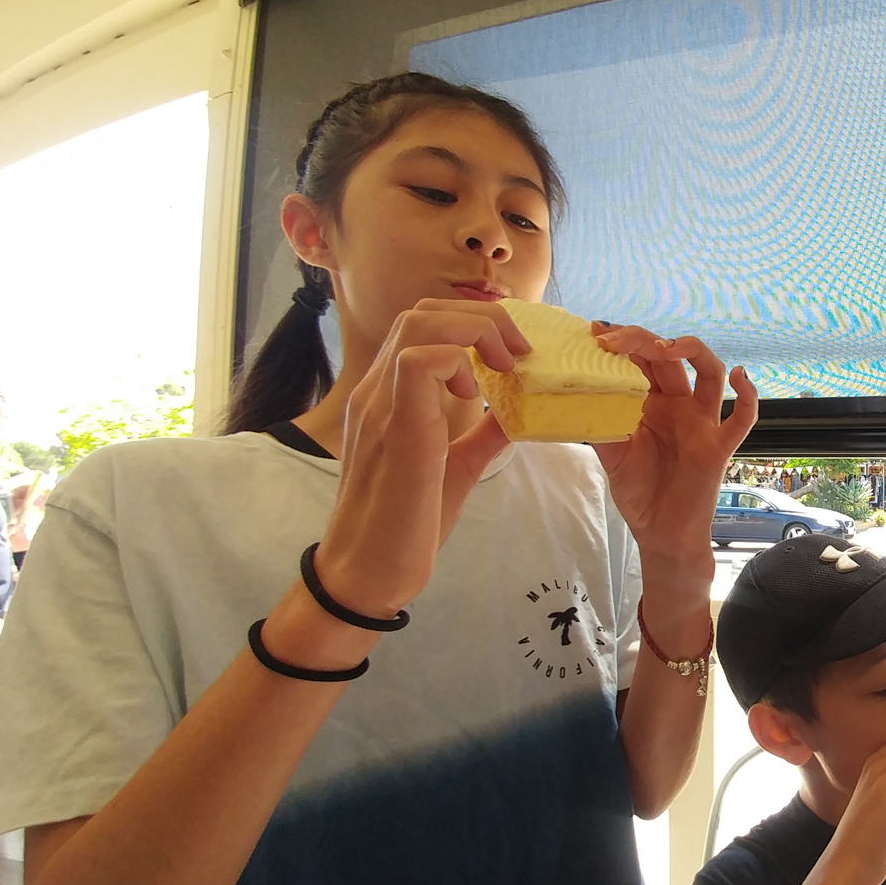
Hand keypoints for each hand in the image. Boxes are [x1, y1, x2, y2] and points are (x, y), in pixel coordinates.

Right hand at [312, 299, 527, 619]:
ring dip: (474, 333)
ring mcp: (381, 406)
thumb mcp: (455, 468)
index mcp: (390, 396)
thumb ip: (481, 435)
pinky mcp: (395, 430)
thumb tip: (516, 413)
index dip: (474, 323)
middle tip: (518, 354)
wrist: (368, 572)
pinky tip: (475, 397)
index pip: (423, 324)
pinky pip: (417, 363)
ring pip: (420, 324)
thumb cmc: (406, 525)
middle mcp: (378, 392)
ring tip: (501, 368)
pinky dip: (457, 364)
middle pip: (424, 311)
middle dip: (483, 318)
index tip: (511, 355)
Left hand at [587, 325, 758, 564]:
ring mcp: (701, 423)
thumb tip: (572, 394)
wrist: (661, 535)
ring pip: (710, 373)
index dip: (623, 342)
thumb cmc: (639, 493)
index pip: (641, 360)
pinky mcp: (718, 447)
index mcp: (652, 402)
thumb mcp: (610, 454)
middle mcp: (679, 405)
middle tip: (614, 338)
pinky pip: (741, 419)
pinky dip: (748, 396)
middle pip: (670, 357)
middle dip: (644, 341)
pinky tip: (741, 377)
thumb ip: (598, 424)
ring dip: (693, 352)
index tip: (596, 333)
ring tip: (667, 348)